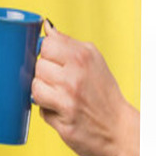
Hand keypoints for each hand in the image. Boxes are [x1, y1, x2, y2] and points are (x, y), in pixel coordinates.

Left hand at [33, 24, 139, 155]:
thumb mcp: (93, 60)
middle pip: (37, 65)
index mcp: (82, 56)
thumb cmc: (104, 93)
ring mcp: (68, 100)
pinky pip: (40, 110)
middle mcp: (75, 76)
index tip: (56, 62)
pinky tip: (62, 111)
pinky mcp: (64, 122)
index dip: (47, 54)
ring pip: (34, 88)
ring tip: (60, 97)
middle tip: (60, 83)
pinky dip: (48, 111)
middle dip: (45, 75)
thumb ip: (67, 43)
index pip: (46, 43)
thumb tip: (46, 26)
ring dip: (43, 94)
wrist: (120, 130)